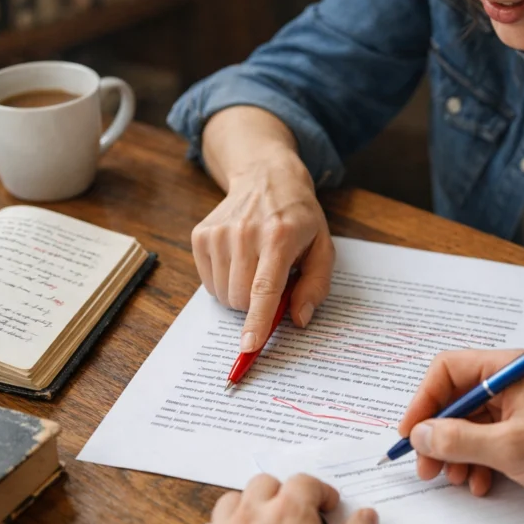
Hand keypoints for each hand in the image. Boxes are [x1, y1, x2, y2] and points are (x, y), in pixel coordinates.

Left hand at [183, 474, 378, 523]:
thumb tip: (365, 516)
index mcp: (289, 512)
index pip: (305, 481)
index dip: (320, 491)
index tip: (327, 506)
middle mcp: (251, 516)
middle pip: (264, 484)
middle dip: (282, 493)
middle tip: (296, 515)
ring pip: (230, 502)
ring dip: (248, 508)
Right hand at [192, 154, 334, 351]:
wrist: (266, 177)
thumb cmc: (299, 218)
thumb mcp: (323, 247)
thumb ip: (316, 286)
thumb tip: (299, 319)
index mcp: (279, 237)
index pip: (264, 289)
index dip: (257, 321)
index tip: (249, 346)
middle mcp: (244, 233)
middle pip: (241, 299)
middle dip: (256, 306)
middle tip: (271, 283)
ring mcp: (218, 233)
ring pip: (223, 295)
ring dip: (240, 295)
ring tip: (255, 267)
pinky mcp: (200, 235)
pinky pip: (208, 283)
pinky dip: (225, 282)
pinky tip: (239, 260)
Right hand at [398, 350, 523, 513]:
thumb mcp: (510, 447)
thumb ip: (458, 439)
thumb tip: (422, 434)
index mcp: (510, 370)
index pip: (449, 370)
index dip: (424, 401)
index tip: (411, 433)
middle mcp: (513, 384)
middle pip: (457, 401)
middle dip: (439, 435)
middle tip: (426, 466)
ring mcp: (522, 410)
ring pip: (471, 426)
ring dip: (458, 454)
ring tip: (457, 479)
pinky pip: (491, 443)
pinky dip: (480, 463)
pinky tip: (481, 483)